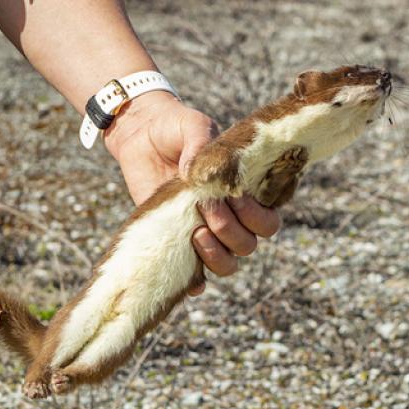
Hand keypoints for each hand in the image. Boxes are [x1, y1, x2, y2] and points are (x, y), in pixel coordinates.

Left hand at [104, 92, 279, 293]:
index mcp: (242, 192)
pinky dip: (196, 282)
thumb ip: (201, 144)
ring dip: (217, 255)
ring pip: (228, 263)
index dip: (257, 216)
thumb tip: (197, 179)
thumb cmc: (174, 128)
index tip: (234, 196)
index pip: (268, 220)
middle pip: (248, 244)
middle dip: (231, 231)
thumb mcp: (192, 126)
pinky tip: (191, 279)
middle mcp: (228, 216)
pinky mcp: (176, 240)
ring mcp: (203, 231)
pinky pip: (194, 275)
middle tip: (207, 207)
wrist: (140, 134)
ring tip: (196, 232)